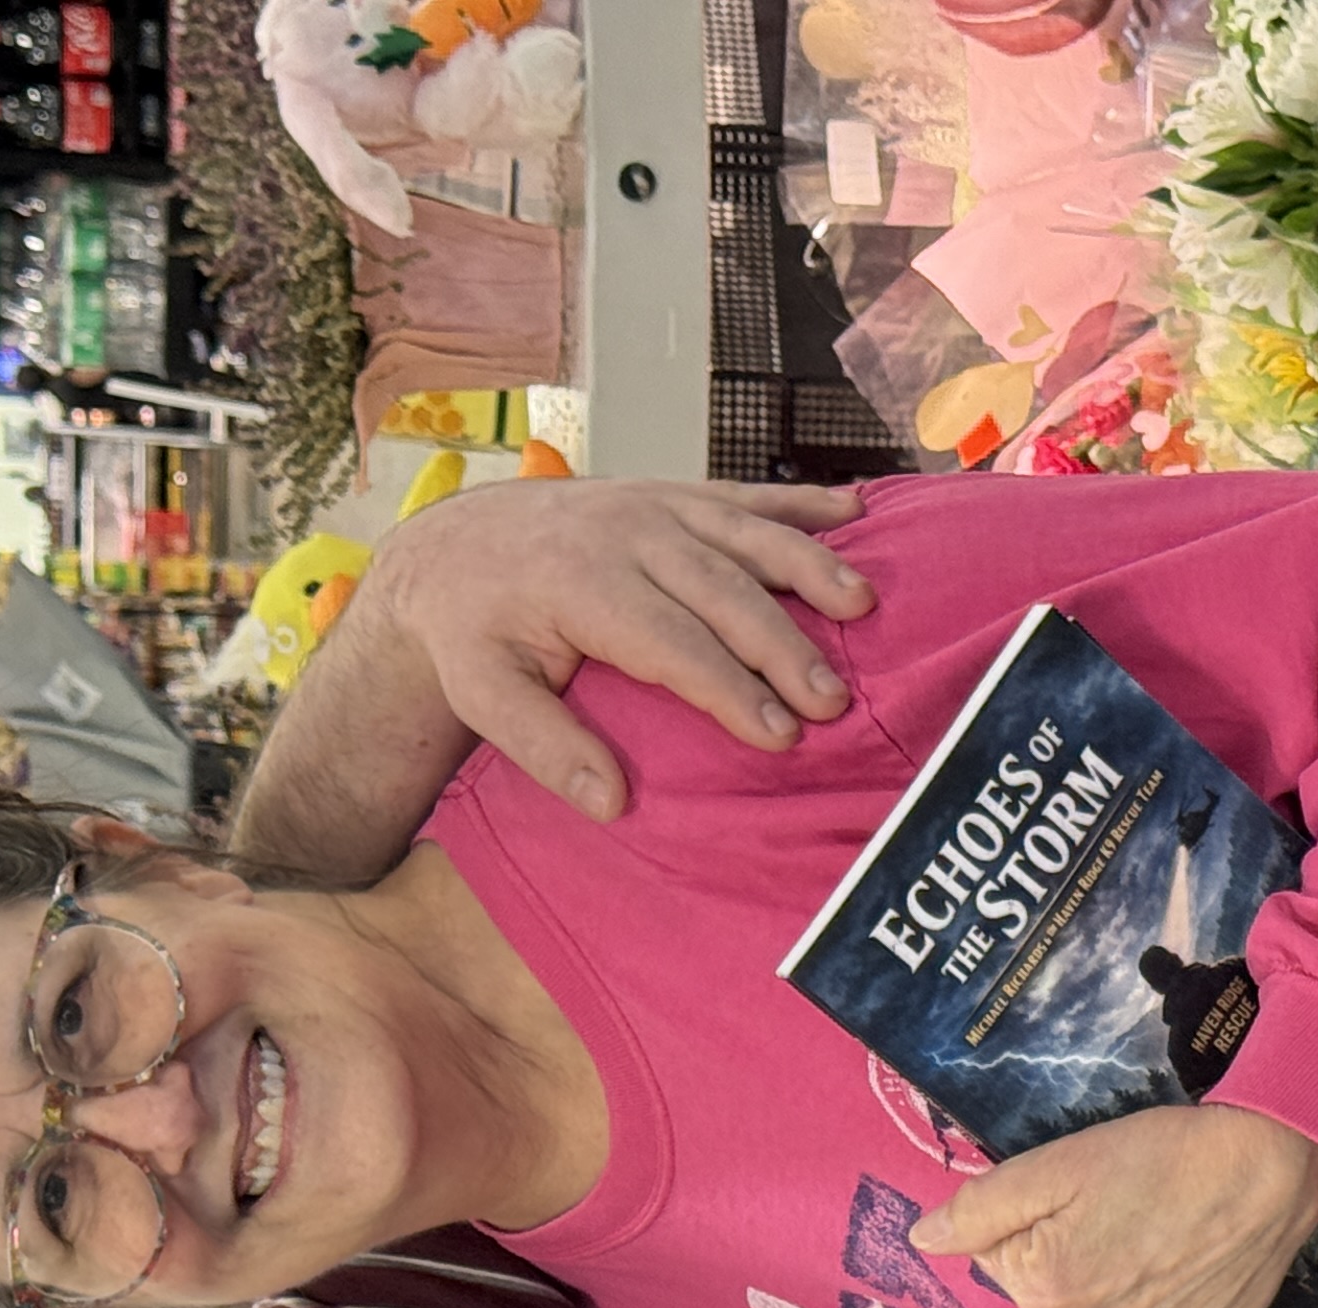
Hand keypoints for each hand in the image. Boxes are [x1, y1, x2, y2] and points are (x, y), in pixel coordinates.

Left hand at [357, 475, 877, 805]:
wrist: (455, 546)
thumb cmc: (477, 633)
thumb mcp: (483, 696)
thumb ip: (544, 748)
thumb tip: (611, 804)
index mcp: (578, 583)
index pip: (668, 640)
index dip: (727, 688)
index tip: (778, 735)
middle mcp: (624, 532)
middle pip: (720, 589)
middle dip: (781, 644)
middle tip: (831, 700)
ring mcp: (653, 504)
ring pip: (743, 534)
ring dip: (809, 566)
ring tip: (862, 606)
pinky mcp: (672, 494)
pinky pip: (743, 494)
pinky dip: (800, 502)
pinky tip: (855, 510)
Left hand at [910, 1105, 1317, 1307]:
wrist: (1271, 1168)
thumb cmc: (1161, 1156)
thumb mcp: (1057, 1165)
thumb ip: (980, 1207)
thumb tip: (921, 1239)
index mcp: (1043, 1290)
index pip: (1003, 1256)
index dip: (1038, 1216)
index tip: (1086, 1192)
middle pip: (1051, 1294)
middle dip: (1071, 1254)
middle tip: (1125, 1209)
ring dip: (1116, 1284)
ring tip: (1160, 1235)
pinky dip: (1164, 1307)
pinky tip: (1188, 1267)